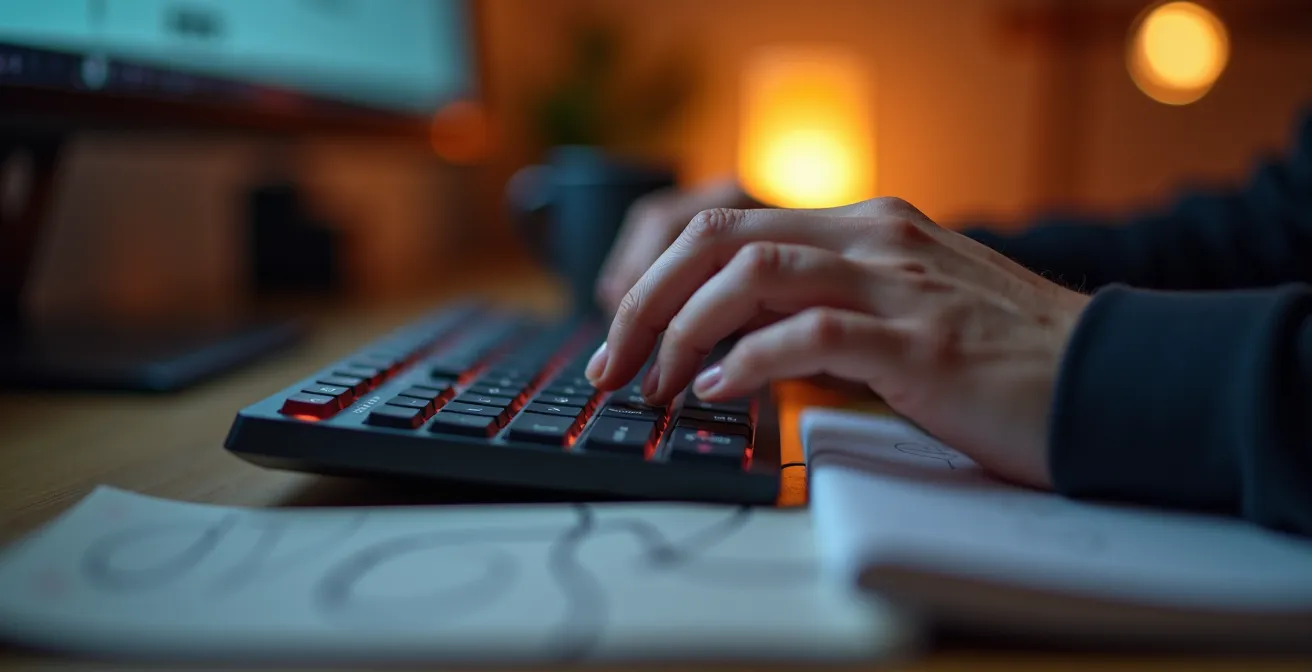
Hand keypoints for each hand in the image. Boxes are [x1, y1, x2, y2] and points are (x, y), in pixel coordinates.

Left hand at [584, 197, 1091, 489]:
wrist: (1110, 381)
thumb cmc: (1004, 363)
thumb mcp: (904, 317)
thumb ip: (826, 316)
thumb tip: (736, 350)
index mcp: (870, 227)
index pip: (733, 223)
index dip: (663, 271)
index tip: (627, 326)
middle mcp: (878, 237)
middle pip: (722, 238)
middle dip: (648, 297)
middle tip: (613, 357)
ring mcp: (900, 283)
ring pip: (753, 271)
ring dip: (681, 328)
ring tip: (653, 380)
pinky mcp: (921, 341)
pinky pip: (808, 333)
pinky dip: (746, 361)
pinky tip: (717, 391)